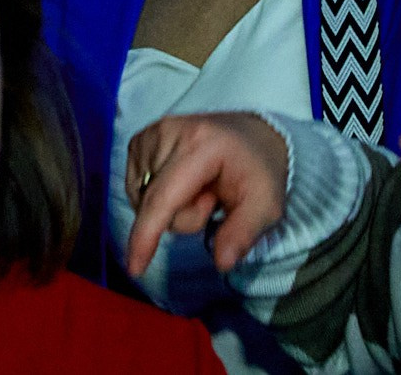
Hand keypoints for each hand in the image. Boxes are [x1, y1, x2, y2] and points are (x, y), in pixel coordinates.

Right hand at [124, 113, 288, 276]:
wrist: (251, 136)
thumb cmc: (258, 171)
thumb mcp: (266, 205)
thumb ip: (243, 233)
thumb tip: (222, 263)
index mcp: (202, 145)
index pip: (164, 197)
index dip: (147, 234)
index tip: (135, 267)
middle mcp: (169, 132)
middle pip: (154, 204)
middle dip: (183, 218)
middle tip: (213, 200)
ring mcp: (152, 132)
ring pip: (141, 199)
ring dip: (169, 208)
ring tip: (199, 189)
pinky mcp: (141, 138)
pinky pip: (136, 187)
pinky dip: (157, 196)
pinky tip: (181, 183)